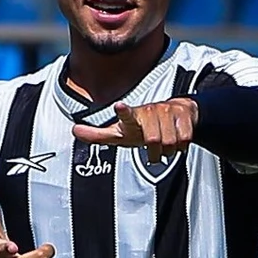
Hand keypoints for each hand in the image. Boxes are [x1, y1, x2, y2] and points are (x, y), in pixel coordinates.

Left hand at [73, 100, 198, 163]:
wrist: (175, 115)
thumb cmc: (141, 128)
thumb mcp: (120, 133)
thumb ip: (97, 135)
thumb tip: (73, 130)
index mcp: (132, 117)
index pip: (127, 115)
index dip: (124, 112)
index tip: (119, 106)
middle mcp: (149, 110)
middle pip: (153, 140)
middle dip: (155, 151)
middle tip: (153, 148)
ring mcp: (167, 110)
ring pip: (169, 142)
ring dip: (168, 150)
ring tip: (164, 144)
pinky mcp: (183, 112)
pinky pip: (184, 139)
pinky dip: (181, 146)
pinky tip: (177, 140)